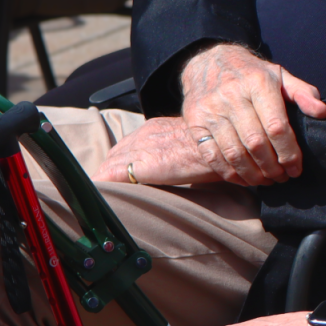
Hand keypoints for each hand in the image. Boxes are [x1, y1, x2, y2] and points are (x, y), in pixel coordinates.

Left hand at [92, 118, 221, 185]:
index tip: (115, 177)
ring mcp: (142, 148)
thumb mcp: (190, 143)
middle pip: (113, 155)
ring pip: (109, 165)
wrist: (226, 146)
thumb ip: (175, 150)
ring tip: (99, 198)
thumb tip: (173, 166)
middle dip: (107, 172)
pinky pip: (111, 175)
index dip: (118, 163)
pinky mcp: (143, 165)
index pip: (125, 146)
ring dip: (103, 180)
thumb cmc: (216, 149)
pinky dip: (103, 186)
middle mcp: (143, 134)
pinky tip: (100, 198)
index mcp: (154, 127)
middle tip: (104, 191)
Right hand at [179, 44, 325, 185]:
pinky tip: (244, 178)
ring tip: (266, 180)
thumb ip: (302, 93)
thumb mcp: (279, 76)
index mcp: (258, 83)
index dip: (289, 152)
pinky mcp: (195, 122)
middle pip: (255, 143)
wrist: (208, 61)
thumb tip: (323, 113)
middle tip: (283, 178)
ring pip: (234, 153)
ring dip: (253, 174)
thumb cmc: (252, 74)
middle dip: (272, 167)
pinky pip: (212, 156)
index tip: (296, 168)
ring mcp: (210, 110)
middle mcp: (232, 96)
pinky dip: (230, 173)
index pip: (276, 126)